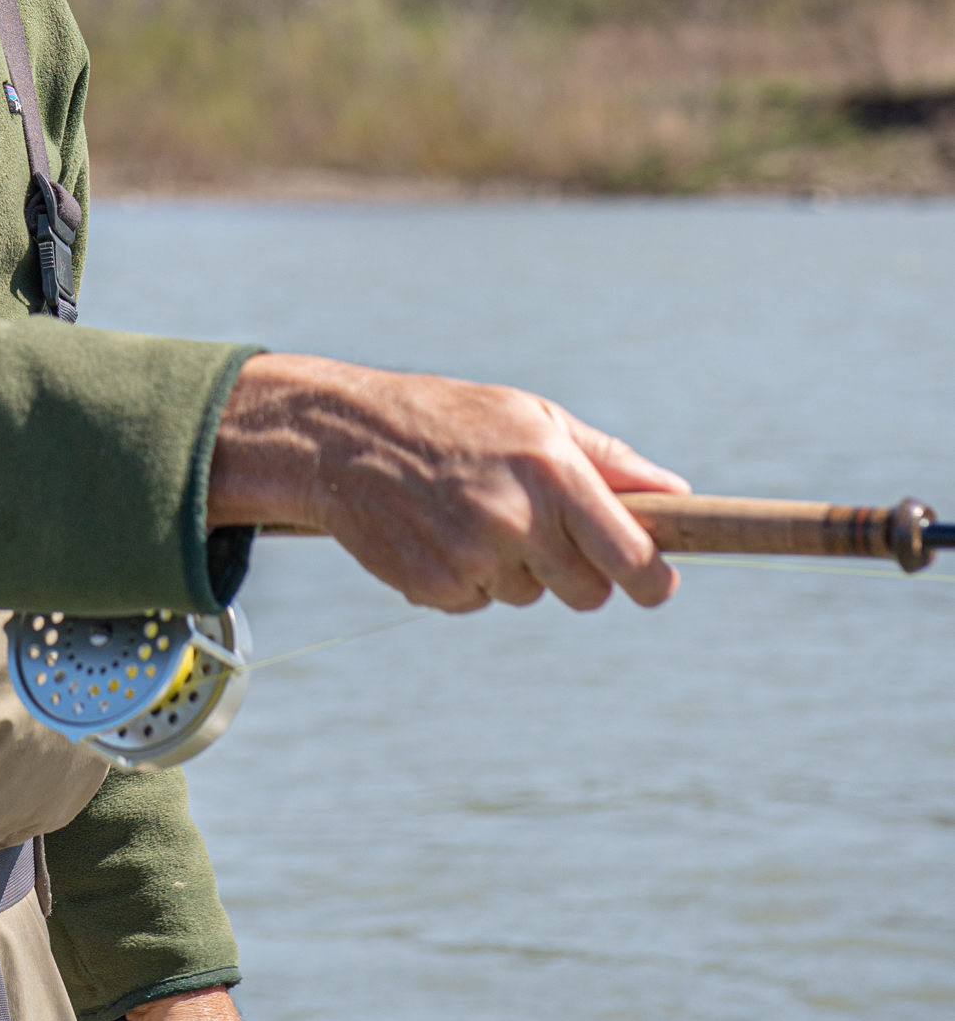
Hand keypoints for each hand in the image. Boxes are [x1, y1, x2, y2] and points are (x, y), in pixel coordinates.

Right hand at [210, 353, 688, 612]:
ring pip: (529, 595)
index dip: (654, 580)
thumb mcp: (530, 417)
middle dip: (576, 572)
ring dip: (512, 568)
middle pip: (588, 592)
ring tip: (469, 512)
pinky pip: (478, 602)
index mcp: (554, 473)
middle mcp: (519, 520)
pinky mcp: (437, 587)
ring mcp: (476, 559)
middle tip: (538, 529)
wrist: (342, 437)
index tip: (656, 584)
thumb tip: (678, 495)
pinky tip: (436, 530)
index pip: (633, 557)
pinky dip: (465, 577)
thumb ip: (606, 460)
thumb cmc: (449, 419)